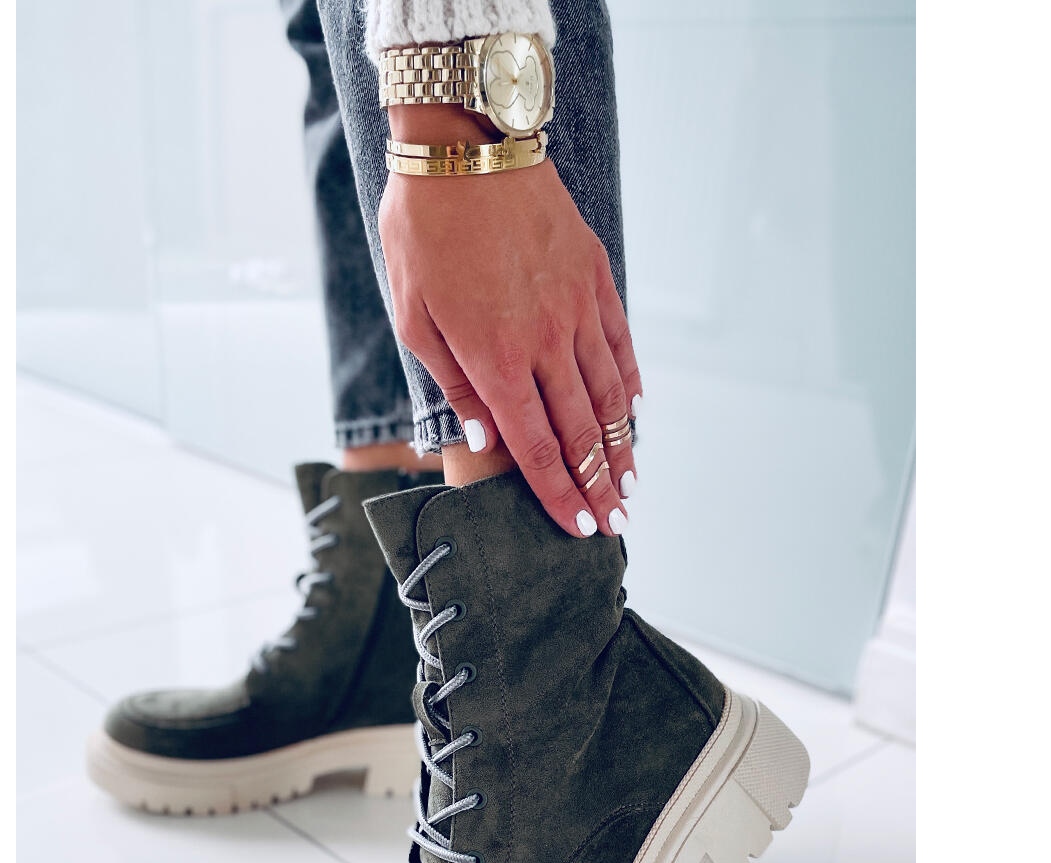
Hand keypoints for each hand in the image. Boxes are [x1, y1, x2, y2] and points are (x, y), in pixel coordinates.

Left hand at [379, 118, 641, 537]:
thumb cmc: (425, 233)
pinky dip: (630, 383)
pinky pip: (621, 343)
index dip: (558, 494)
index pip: (536, 448)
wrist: (466, 147)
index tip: (577, 528)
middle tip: (615, 522)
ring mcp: (577, 310)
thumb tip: (483, 437)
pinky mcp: (595, 277)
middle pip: (581, 433)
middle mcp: (546, 343)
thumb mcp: (415, 316)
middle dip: (598, 486)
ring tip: (630, 482)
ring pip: (610, 395)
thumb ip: (452, 382)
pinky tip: (635, 411)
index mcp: (495, 360)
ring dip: (622, 447)